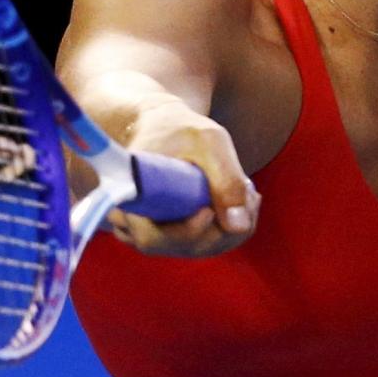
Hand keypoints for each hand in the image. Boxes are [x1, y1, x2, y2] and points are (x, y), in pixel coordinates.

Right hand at [98, 99, 262, 257]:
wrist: (165, 128)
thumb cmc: (181, 130)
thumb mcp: (208, 141)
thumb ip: (225, 178)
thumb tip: (238, 226)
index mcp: (130, 198)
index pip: (153, 237)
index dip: (187, 232)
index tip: (210, 210)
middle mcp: (135, 225)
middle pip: (184, 246)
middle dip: (224, 225)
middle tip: (248, 191)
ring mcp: (156, 235)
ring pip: (203, 247)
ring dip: (233, 224)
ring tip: (246, 189)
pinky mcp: (176, 237)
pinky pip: (211, 243)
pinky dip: (232, 227)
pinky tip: (241, 200)